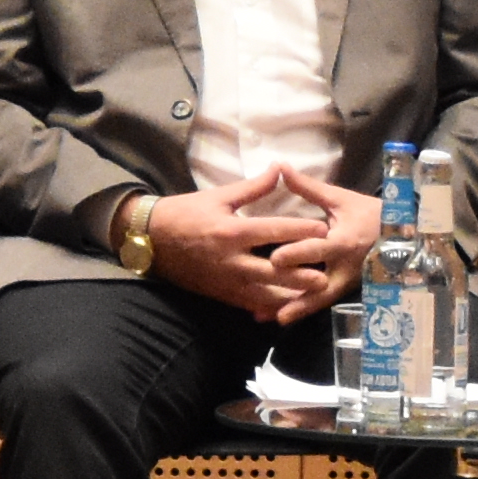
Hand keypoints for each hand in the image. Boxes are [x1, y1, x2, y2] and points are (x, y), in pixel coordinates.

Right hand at [139, 170, 353, 322]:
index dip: (300, 231)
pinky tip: (287, 309)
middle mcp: (232, 259)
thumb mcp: (218, 196)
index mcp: (232, 231)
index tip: (324, 230)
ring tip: (313, 296)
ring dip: (289, 296)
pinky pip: (249, 304)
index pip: (273, 231)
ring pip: (264, 294)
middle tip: (326, 275)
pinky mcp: (221, 293)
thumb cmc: (185, 213)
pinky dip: (268, 307)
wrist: (150, 240)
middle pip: (273, 270)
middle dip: (300, 274)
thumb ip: (252, 187)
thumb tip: (279, 168)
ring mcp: (226, 280)